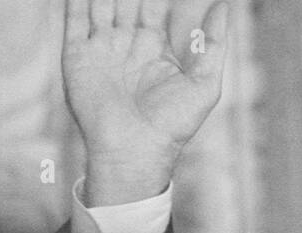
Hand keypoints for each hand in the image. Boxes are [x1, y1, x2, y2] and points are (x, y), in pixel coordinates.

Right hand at [62, 0, 228, 205]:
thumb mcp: (205, 83)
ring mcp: (101, 47)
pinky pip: (75, 16)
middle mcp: (126, 44)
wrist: (135, 149)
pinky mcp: (77, 54)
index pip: (154, 4)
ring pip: (101, 2)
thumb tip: (226, 6)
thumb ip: (214, 45)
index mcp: (154, 48)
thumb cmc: (174, 123)